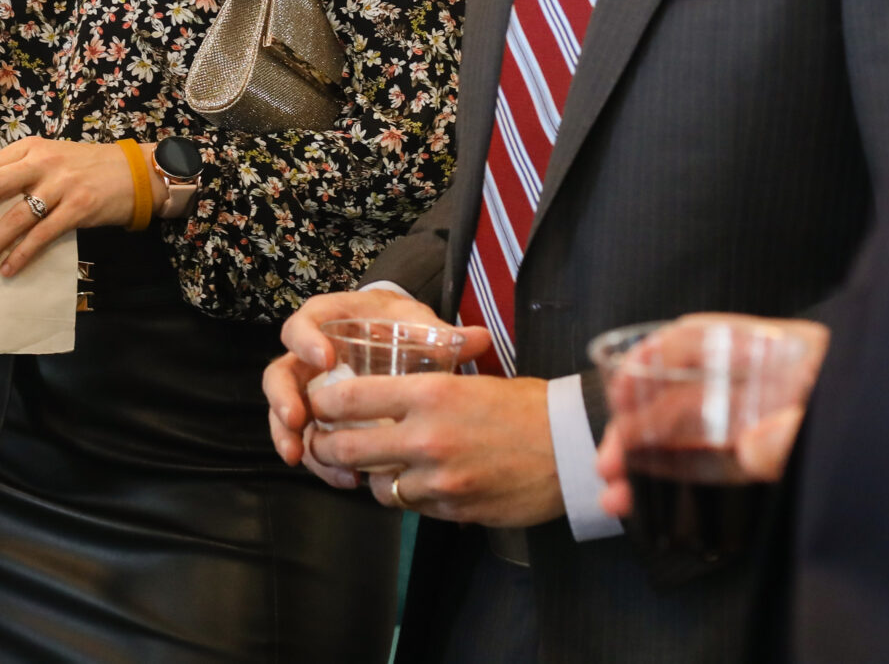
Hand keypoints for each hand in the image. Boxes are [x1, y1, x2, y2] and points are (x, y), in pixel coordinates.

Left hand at [0, 138, 137, 278]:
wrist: (134, 172)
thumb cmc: (87, 167)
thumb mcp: (52, 157)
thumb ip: (21, 170)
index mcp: (30, 147)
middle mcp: (42, 162)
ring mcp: (61, 185)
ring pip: (15, 218)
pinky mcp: (78, 209)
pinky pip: (42, 236)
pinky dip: (22, 255)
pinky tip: (9, 269)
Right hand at [265, 289, 451, 487]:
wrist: (396, 341)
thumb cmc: (402, 329)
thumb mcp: (419, 326)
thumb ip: (444, 334)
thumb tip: (480, 338)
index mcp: (331, 321)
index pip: (306, 322)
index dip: (308, 340)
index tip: (326, 360)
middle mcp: (310, 354)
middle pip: (281, 372)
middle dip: (283, 398)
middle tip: (297, 420)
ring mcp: (310, 388)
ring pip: (284, 410)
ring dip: (287, 435)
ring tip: (299, 458)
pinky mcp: (319, 418)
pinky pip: (308, 438)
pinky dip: (319, 459)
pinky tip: (343, 478)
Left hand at [306, 365, 562, 527]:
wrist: (571, 447)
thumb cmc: (522, 406)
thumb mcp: (467, 380)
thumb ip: (419, 391)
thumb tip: (374, 396)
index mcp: (429, 393)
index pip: (348, 399)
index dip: (322, 405)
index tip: (318, 406)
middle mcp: (427, 437)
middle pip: (347, 449)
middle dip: (328, 448)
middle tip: (327, 443)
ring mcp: (439, 479)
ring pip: (376, 486)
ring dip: (373, 477)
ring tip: (382, 465)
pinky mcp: (454, 509)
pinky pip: (412, 507)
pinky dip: (409, 496)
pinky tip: (421, 483)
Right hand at [594, 314, 828, 519]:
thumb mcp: (842, 416)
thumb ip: (798, 432)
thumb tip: (750, 449)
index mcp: (783, 350)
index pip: (704, 335)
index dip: (654, 353)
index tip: (623, 383)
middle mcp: (765, 380)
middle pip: (683, 391)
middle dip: (636, 427)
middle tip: (610, 464)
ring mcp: (763, 418)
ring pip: (687, 433)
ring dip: (645, 461)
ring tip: (617, 494)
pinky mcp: (768, 454)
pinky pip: (712, 461)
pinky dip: (677, 477)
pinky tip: (650, 495)